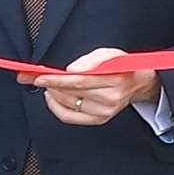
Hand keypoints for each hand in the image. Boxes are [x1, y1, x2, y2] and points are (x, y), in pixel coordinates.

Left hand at [17, 47, 158, 125]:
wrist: (138, 84)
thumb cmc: (121, 66)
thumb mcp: (109, 54)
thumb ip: (90, 60)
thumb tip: (70, 69)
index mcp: (115, 80)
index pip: (79, 81)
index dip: (56, 79)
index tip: (39, 76)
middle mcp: (110, 99)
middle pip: (71, 93)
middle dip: (50, 85)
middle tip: (35, 77)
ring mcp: (104, 112)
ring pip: (68, 104)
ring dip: (53, 93)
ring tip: (48, 84)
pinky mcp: (98, 120)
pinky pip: (69, 116)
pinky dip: (56, 107)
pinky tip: (52, 97)